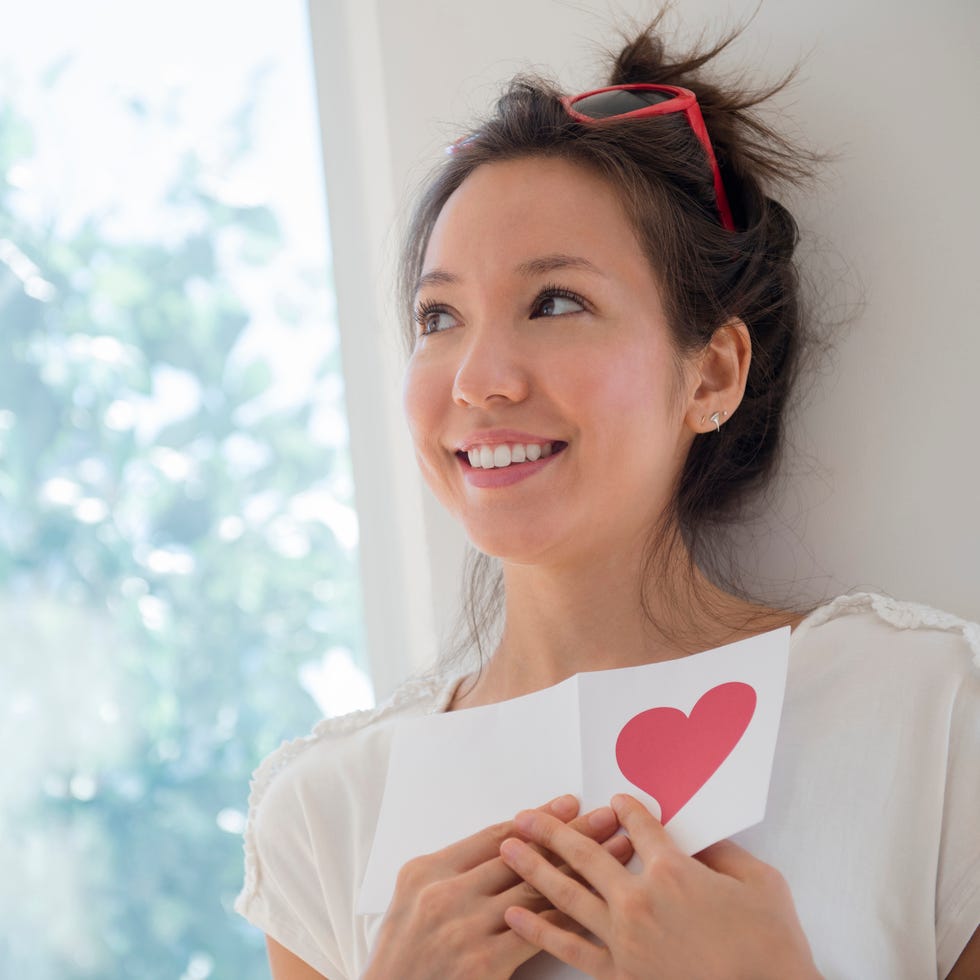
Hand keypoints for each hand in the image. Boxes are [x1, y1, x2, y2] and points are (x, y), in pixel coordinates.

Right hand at [363, 794, 633, 979]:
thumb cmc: (400, 958)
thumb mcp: (411, 902)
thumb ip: (451, 872)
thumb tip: (502, 847)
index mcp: (426, 870)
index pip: (494, 835)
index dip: (538, 818)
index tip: (569, 804)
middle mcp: (444, 893)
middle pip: (522, 855)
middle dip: (571, 834)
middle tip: (606, 815)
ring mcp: (463, 928)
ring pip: (535, 889)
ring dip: (582, 868)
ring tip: (615, 850)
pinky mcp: (481, 965)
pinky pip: (536, 933)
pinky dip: (569, 915)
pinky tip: (597, 903)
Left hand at [499, 793, 820, 979]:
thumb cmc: (772, 945)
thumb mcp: (760, 883)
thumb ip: (723, 854)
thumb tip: (699, 839)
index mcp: (673, 870)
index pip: (639, 826)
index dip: (625, 809)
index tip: (613, 801)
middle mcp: (639, 898)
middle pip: (586, 854)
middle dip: (551, 831)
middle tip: (524, 816)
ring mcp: (624, 938)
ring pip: (567, 894)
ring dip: (534, 868)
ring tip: (508, 848)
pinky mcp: (619, 974)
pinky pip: (570, 948)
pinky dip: (540, 929)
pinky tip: (516, 914)